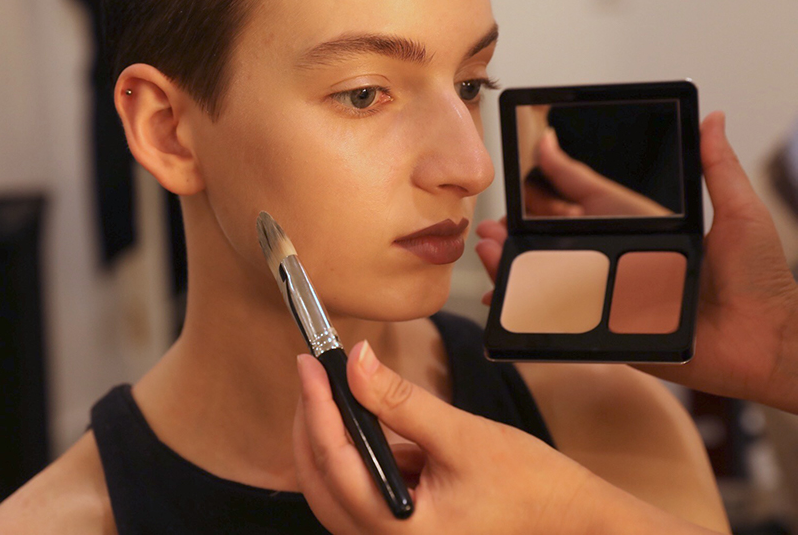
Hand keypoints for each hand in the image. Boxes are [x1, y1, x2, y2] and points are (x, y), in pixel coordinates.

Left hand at [292, 341, 717, 534]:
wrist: (570, 519)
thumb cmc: (529, 486)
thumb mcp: (462, 435)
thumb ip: (402, 401)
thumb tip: (357, 363)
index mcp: (400, 532)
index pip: (335, 464)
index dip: (317, 409)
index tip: (310, 366)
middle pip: (321, 484)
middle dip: (313, 426)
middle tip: (313, 375)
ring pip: (336, 490)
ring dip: (331, 440)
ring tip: (334, 390)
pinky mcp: (404, 528)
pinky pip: (361, 492)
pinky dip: (358, 455)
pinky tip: (369, 420)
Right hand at [476, 112, 797, 412]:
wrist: (770, 343)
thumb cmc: (763, 280)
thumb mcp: (740, 214)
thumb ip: (719, 169)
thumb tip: (714, 118)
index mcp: (646, 232)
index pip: (592, 201)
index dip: (561, 181)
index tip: (535, 153)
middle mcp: (624, 263)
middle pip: (560, 245)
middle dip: (520, 233)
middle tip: (492, 224)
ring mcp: (615, 299)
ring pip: (553, 282)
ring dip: (515, 267)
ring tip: (489, 252)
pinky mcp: (615, 333)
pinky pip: (566, 324)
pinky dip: (530, 315)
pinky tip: (504, 303)